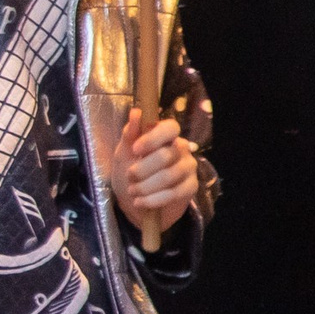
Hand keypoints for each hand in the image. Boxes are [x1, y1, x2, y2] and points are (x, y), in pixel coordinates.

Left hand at [112, 108, 199, 237]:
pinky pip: (174, 193)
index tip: (135, 149)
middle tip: (130, 176)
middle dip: (143, 169)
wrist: (135, 200)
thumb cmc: (129, 171)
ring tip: (133, 191)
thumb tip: (136, 112)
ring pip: (169, 176)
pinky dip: (153, 199)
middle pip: (166, 155)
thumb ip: (130, 134)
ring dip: (145, 186)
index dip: (153, 137)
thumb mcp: (123, 153)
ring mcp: (188, 168)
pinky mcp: (190, 187)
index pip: (170, 127)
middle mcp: (181, 149)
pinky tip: (140, 202)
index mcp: (165, 136)